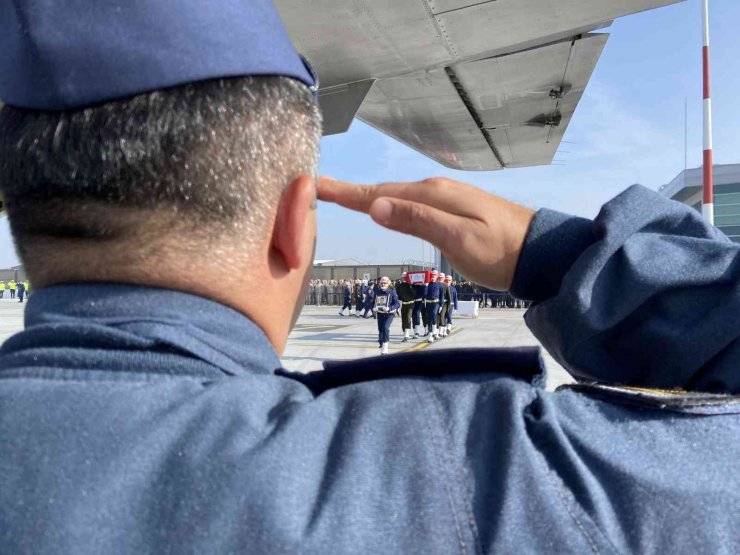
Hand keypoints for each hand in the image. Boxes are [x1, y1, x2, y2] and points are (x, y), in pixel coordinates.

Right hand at [318, 177, 534, 290]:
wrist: (539, 252)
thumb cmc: (500, 252)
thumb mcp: (458, 240)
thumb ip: (418, 221)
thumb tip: (375, 206)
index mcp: (433, 196)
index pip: (380, 194)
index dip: (348, 192)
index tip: (317, 185)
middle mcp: (436, 190)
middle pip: (385, 191)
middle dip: (352, 191)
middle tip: (320, 188)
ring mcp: (445, 198)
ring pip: (398, 195)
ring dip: (369, 196)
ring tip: (344, 196)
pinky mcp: (453, 209)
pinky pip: (411, 202)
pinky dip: (390, 203)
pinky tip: (386, 207)